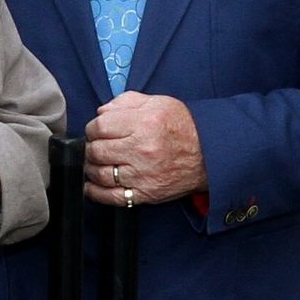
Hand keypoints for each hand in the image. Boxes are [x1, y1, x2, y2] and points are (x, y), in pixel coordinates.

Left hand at [81, 92, 203, 208]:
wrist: (209, 155)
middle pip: (96, 150)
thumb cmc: (183, 127)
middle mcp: (141, 150)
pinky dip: (95, 192)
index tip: (96, 130)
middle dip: (91, 147)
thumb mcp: (157, 103)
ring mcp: (142, 175)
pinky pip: (111, 197)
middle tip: (96, 145)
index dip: (92, 128)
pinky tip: (92, 184)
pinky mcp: (145, 193)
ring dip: (91, 168)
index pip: (100, 127)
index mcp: (144, 124)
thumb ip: (126, 102)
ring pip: (100, 174)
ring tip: (97, 163)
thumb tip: (102, 112)